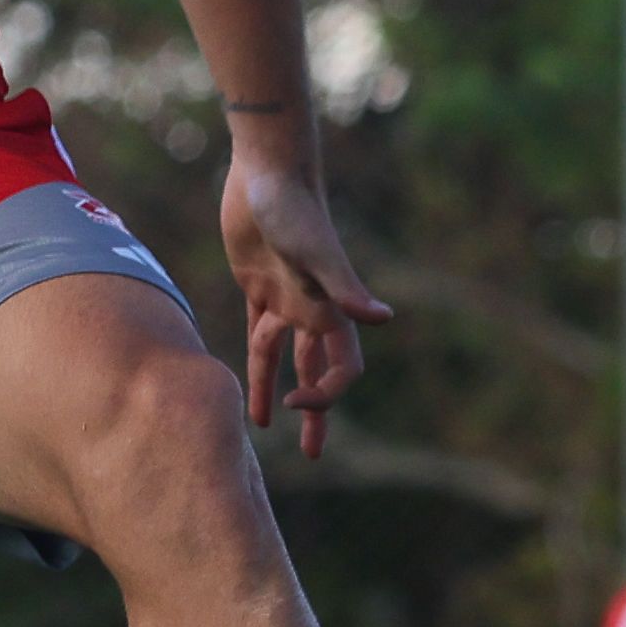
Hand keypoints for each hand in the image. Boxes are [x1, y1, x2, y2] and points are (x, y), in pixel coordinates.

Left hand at [218, 155, 393, 453]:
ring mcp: (285, 297)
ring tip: (260, 427)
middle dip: (317, 413)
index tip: (294, 408)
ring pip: (283, 357)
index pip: (342, 370)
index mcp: (331, 309)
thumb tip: (385, 319)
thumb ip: (346, 287)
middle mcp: (312, 308)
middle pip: (318, 373)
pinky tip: (241, 382)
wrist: (266, 171)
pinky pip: (257, 333)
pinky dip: (253, 360)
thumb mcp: (316, 252)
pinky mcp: (257, 284)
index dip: (325, 398)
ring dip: (276, 391)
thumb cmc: (292, 208)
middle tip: (313, 455)